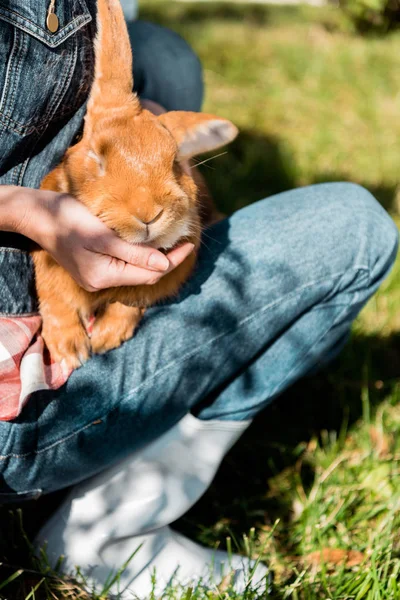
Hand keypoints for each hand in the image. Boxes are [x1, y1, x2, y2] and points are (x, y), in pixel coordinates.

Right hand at [16, 188, 194, 291]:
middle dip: (167, 260)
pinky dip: (140, 255)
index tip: (190, 243)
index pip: (150, 273)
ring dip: (155, 258)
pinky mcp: (94, 266)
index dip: (173, 260)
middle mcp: (102, 282)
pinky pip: (125, 265)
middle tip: (185, 241)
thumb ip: (133, 253)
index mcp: (104, 276)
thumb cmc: (67, 220)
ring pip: (136, 271)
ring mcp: (97, 276)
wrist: (36, 215)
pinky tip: (149, 243)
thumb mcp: (102, 235)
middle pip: (145, 275)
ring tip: (172, 242)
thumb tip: (164, 264)